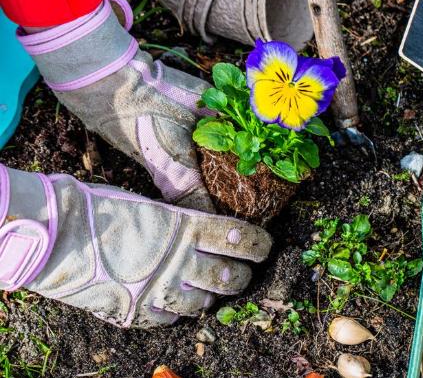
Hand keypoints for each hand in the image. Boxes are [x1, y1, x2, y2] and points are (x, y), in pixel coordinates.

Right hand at [0, 165, 270, 327]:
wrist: (54, 235)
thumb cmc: (102, 209)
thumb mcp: (154, 208)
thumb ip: (185, 226)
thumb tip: (209, 235)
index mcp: (188, 229)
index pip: (243, 240)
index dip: (259, 246)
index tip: (263, 247)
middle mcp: (181, 263)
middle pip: (232, 278)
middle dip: (241, 276)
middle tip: (239, 272)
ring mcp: (161, 292)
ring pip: (205, 304)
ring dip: (210, 297)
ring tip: (204, 289)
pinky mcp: (139, 313)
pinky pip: (171, 319)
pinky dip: (175, 311)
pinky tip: (170, 301)